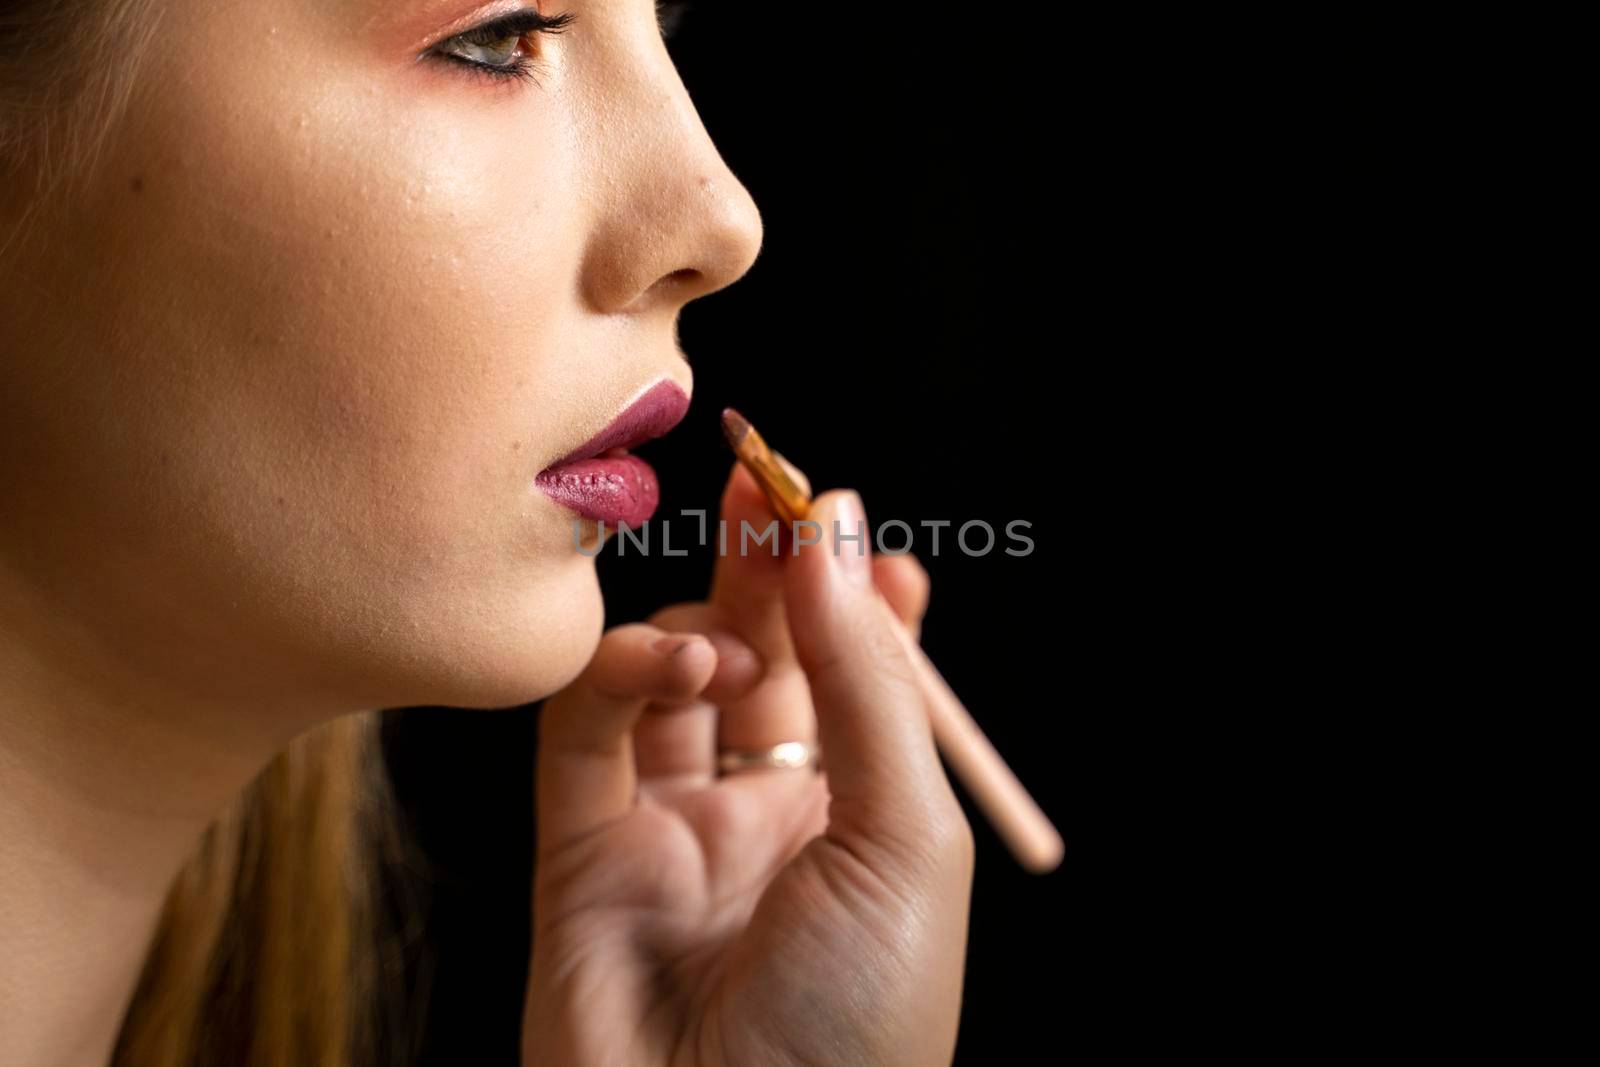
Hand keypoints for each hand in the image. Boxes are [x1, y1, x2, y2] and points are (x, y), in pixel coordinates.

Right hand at [522, 461, 974, 1065]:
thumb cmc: (857, 1022)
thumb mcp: (906, 833)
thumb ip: (865, 674)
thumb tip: (835, 522)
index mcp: (862, 818)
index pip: (853, 671)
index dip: (847, 591)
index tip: (843, 514)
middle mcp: (769, 817)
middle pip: (763, 652)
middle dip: (765, 563)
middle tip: (762, 478)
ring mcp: (671, 831)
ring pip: (669, 674)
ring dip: (699, 620)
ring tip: (725, 640)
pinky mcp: (580, 850)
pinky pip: (587, 729)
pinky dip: (623, 670)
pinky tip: (674, 661)